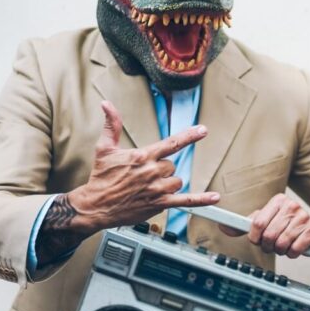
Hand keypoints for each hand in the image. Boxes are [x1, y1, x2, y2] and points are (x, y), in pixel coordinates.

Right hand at [67, 101, 219, 232]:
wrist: (95, 206)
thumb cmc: (100, 177)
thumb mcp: (104, 148)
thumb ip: (112, 125)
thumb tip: (107, 104)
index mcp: (143, 156)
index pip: (172, 143)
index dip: (189, 136)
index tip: (203, 130)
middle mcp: (153, 171)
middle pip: (172, 165)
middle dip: (162, 169)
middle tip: (143, 175)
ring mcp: (157, 188)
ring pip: (177, 180)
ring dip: (168, 182)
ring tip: (149, 187)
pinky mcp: (159, 204)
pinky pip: (186, 201)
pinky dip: (201, 200)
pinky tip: (214, 197)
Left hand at [242, 194, 309, 257]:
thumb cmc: (287, 225)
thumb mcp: (267, 221)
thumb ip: (246, 225)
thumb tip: (223, 227)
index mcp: (278, 200)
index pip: (257, 223)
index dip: (255, 237)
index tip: (258, 240)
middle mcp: (292, 206)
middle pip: (268, 235)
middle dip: (268, 246)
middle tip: (272, 245)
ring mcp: (304, 217)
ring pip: (281, 244)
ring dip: (280, 251)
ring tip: (284, 246)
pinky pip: (294, 249)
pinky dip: (292, 254)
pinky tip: (295, 248)